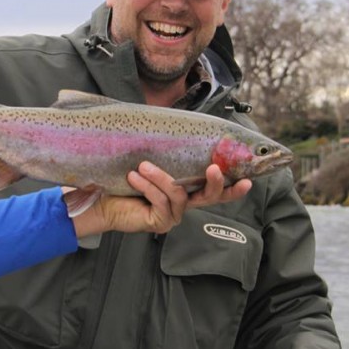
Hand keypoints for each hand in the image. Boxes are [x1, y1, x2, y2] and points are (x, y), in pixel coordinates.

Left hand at [71, 162, 251, 236]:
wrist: (100, 199)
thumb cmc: (124, 177)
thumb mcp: (150, 159)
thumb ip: (167, 150)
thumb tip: (179, 125)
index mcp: (187, 188)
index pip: (215, 187)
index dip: (233, 185)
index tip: (248, 179)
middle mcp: (184, 203)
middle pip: (210, 196)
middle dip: (215, 182)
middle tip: (214, 168)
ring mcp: (173, 215)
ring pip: (179, 193)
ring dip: (161, 177)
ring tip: (141, 166)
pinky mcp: (160, 223)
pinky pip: (162, 201)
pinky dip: (149, 187)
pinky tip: (134, 178)